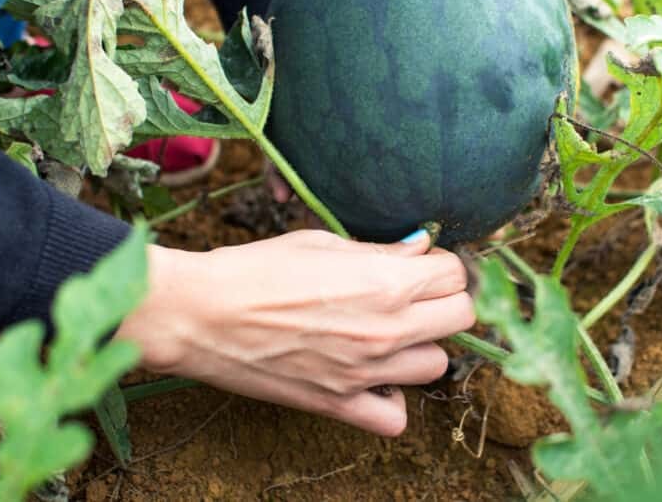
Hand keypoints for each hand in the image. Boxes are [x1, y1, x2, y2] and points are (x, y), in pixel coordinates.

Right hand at [114, 229, 473, 436]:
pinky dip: (393, 400)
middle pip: (461, 317)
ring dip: (422, 347)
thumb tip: (420, 247)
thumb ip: (379, 250)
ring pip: (437, 365)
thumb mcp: (322, 242)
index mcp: (385, 283)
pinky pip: (395, 418)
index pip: (456, 275)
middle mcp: (386, 330)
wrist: (200, 314)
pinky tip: (374, 378)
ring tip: (392, 333)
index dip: (442, 264)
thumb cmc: (255, 268)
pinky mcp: (338, 404)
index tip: (424, 264)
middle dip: (444, 300)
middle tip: (416, 294)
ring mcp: (365, 373)